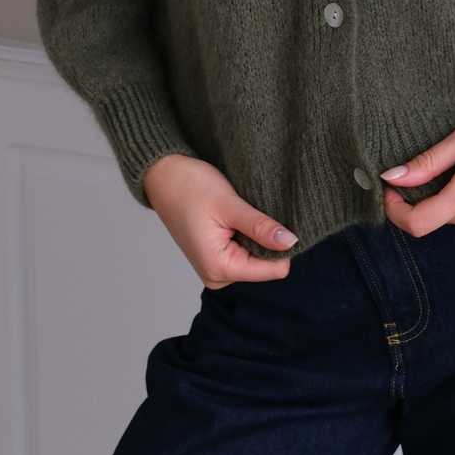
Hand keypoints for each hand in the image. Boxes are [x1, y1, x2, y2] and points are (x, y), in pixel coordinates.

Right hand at [143, 155, 296, 288]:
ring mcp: (216, 270)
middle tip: (247, 214)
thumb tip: (291, 242)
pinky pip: (245, 254)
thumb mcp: (229, 205)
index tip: (270, 220)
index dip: (280, 244)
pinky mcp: (216, 260)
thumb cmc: (190, 187)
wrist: (163, 177)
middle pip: (266, 266)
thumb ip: (260, 227)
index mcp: (218, 268)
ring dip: (255, 236)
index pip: (274, 269)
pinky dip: (246, 236)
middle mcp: (216, 276)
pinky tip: (234, 220)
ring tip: (237, 215)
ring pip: (257, 259)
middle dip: (265, 240)